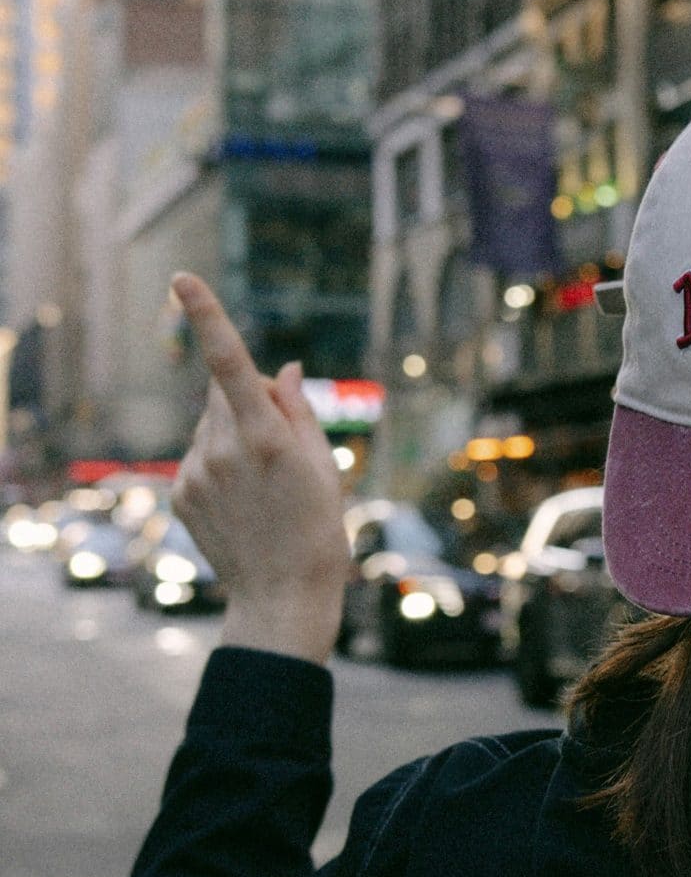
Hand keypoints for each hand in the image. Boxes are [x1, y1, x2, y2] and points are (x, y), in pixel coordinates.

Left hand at [169, 273, 350, 664]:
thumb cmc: (318, 530)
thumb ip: (298, 410)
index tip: (182, 279)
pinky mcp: (181, 493)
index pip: (231, 363)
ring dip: (234, 435)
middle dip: (249, 400)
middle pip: (224, 394)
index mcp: (264, 438)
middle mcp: (221, 449)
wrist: (282, 597)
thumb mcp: (324, 466)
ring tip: (265, 486)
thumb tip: (284, 368)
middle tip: (284, 448)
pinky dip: (219, 464)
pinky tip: (244, 501)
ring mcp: (195, 472)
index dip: (206, 317)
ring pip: (210, 425)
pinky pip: (199, 457)